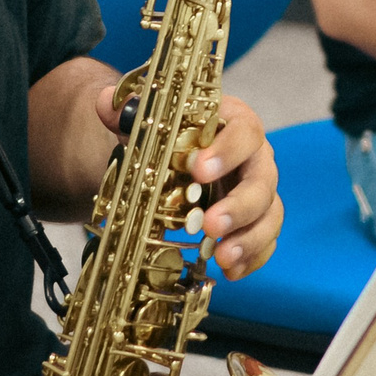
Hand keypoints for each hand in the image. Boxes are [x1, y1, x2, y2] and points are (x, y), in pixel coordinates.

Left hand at [95, 87, 282, 279]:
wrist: (175, 157)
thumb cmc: (170, 134)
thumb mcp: (149, 119)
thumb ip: (128, 111)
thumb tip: (106, 104)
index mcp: (234, 123)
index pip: (244, 130)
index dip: (226, 151)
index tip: (197, 169)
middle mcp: (254, 157)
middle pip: (262, 179)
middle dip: (239, 205)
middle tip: (210, 224)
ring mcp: (258, 191)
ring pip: (269, 213)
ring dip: (249, 238)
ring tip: (222, 257)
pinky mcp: (255, 220)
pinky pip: (264, 239)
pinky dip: (252, 257)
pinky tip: (231, 271)